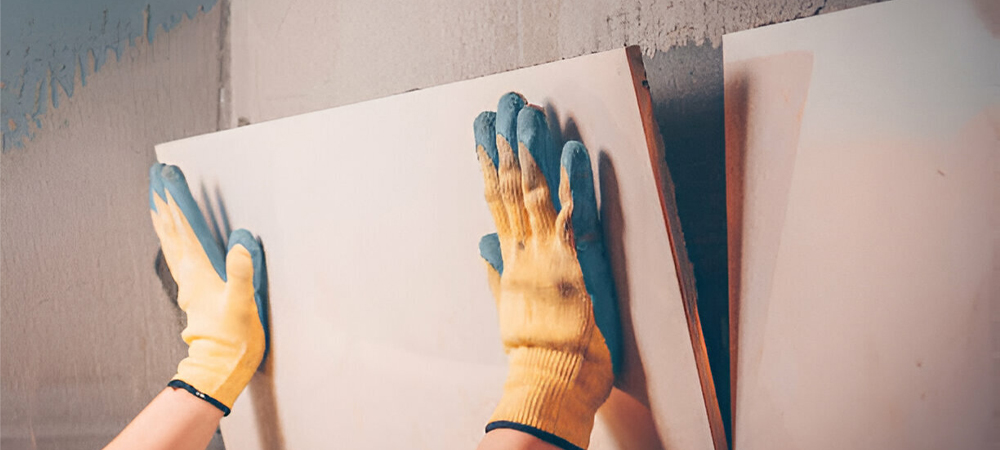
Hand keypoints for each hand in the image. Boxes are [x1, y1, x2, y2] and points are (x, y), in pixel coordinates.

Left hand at [148, 163, 267, 414]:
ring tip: (157, 199)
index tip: (168, 176)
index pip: (185, 227)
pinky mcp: (194, 292)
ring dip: (164, 219)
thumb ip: (241, 271)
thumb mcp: (243, 303)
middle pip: (171, 230)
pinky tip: (172, 238)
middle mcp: (189, 274)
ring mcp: (188, 283)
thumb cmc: (233, 338)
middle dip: (164, 202)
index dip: (177, 200)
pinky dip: (171, 240)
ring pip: (170, 243)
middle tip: (156, 178)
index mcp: (199, 271)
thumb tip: (241, 240)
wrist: (221, 367)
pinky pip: (177, 257)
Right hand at [474, 93, 620, 449]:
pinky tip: (572, 150)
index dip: (489, 162)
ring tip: (527, 112)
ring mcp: (546, 255)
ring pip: (535, 192)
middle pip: (511, 186)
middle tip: (501, 102)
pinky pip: (574, 215)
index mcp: (511, 258)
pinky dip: (574, 183)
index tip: (482, 130)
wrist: (551, 382)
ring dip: (533, 149)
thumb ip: (497, 271)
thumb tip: (481, 241)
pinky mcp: (572, 265)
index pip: (496, 200)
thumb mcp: (511, 306)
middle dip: (506, 142)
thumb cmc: (536, 350)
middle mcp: (524, 250)